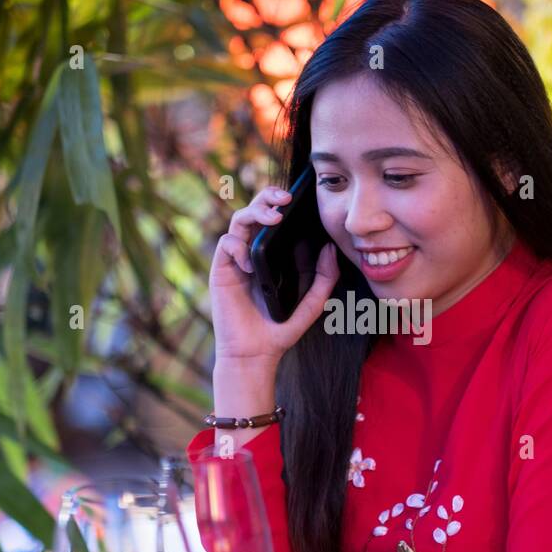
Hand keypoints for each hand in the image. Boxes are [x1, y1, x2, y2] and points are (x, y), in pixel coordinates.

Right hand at [209, 185, 340, 367]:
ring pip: (240, 220)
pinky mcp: (222, 270)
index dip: (284, 204)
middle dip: (268, 197)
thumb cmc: (280, 329)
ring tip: (273, 219)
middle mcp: (253, 252)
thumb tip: (330, 248)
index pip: (276, 219)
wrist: (255, 353)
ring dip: (255, 212)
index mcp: (274, 255)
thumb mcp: (312, 304)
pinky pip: (226, 244)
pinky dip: (239, 247)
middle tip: (286, 198)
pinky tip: (252, 265)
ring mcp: (237, 260)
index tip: (302, 198)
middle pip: (256, 210)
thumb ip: (325, 278)